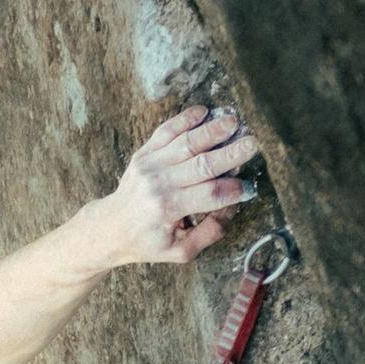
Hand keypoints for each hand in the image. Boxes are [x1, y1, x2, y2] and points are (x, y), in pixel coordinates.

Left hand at [98, 104, 260, 263]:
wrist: (112, 227)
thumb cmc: (149, 241)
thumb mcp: (181, 251)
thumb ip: (210, 232)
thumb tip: (233, 206)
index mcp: (168, 209)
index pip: (209, 195)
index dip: (233, 190)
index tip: (250, 188)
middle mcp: (158, 184)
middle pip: (202, 164)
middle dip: (231, 154)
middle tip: (253, 143)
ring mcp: (149, 165)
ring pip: (186, 142)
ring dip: (213, 130)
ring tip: (234, 121)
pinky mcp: (144, 152)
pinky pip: (166, 131)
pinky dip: (185, 119)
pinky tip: (204, 112)